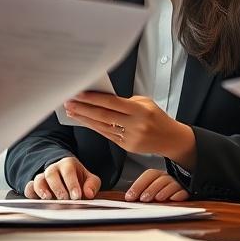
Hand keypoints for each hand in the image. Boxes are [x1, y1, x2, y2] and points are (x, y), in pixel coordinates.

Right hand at [25, 156, 101, 199]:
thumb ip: (92, 184)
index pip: (68, 170)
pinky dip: (31, 194)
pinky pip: (29, 188)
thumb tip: (88, 193)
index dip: (72, 183)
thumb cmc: (78, 179)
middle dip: (57, 187)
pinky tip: (36, 200)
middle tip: (64, 199)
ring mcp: (42, 178)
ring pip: (38, 180)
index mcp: (68, 164)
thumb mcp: (89, 179)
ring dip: (42, 189)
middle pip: (51, 173)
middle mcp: (53, 169)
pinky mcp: (34, 188)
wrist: (66, 178)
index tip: (76, 196)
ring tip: (48, 198)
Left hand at [64, 92, 196, 166]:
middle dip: (84, 108)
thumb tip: (104, 98)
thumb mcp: (146, 103)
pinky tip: (85, 121)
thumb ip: (125, 101)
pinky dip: (94, 127)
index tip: (79, 93)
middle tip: (69, 102)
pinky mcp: (127, 146)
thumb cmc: (157, 117)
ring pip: (102, 127)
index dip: (94, 98)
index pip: (112, 103)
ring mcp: (130, 137)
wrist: (170, 139)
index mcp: (140, 110)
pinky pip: (107, 135)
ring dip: (85, 119)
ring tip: (72, 111)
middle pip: (103, 116)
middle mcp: (135, 124)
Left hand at [125, 169, 189, 202]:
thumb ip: (141, 192)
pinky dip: (178, 195)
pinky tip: (173, 198)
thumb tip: (128, 197)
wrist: (184, 188)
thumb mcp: (151, 190)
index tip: (129, 197)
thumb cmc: (164, 191)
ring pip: (171, 184)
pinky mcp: (187, 191)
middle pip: (159, 179)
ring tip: (158, 198)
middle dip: (151, 189)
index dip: (138, 185)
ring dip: (164, 191)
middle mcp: (168, 178)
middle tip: (143, 199)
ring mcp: (178, 184)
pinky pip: (183, 191)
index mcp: (159, 175)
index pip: (149, 175)